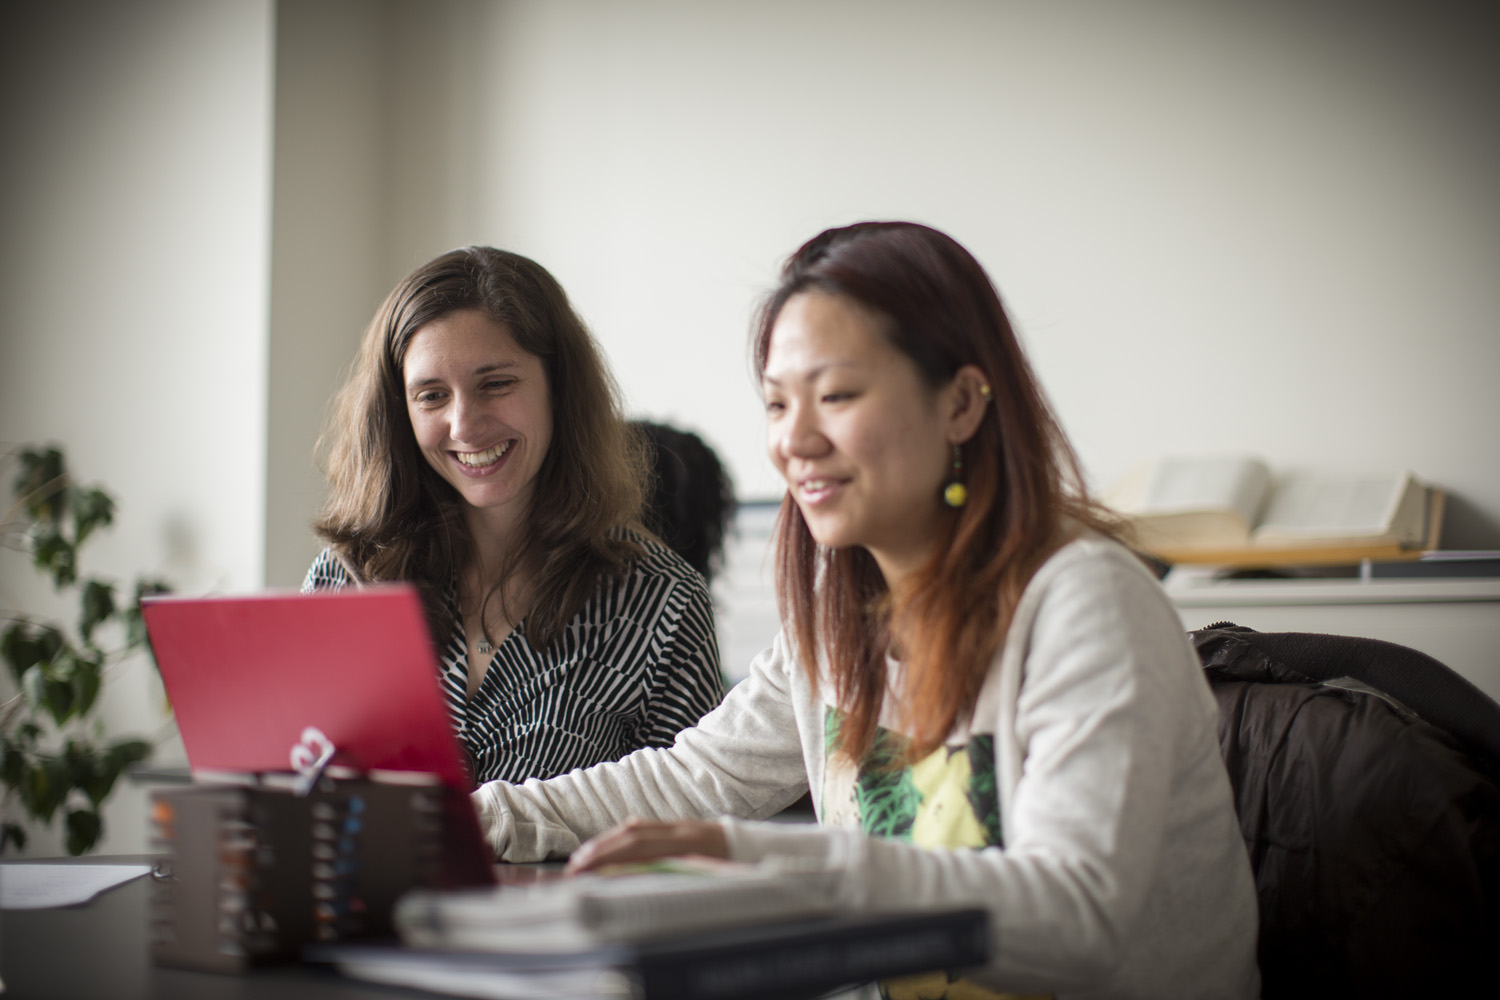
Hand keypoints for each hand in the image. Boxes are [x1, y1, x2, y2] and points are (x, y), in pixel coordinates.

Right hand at [564, 818, 728, 874]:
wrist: (755, 850)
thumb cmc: (736, 873)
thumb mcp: (709, 882)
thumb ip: (675, 882)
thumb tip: (637, 888)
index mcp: (692, 845)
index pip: (641, 847)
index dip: (610, 857)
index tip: (585, 871)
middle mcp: (683, 831)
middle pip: (633, 834)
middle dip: (600, 850)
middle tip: (574, 868)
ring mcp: (680, 825)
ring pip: (636, 827)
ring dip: (606, 842)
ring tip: (583, 859)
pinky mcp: (679, 826)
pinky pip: (644, 827)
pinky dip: (620, 838)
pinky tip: (607, 849)